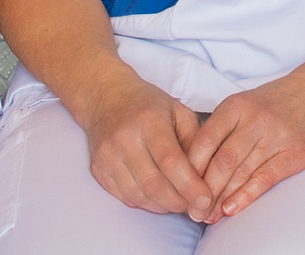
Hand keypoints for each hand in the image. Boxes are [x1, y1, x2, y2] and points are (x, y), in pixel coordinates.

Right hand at [81, 70, 217, 219]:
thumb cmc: (149, 105)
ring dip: (163, 206)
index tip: (206, 200)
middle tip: (195, 207)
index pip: (171, 162)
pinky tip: (158, 199)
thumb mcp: (179, 112)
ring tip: (179, 203)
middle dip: (179, 203)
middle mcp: (124, 139)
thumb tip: (205, 178)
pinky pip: (124, 197)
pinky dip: (145, 203)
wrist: (106, 97)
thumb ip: (195, 142)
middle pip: (154, 185)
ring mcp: (107, 156)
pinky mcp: (98, 170)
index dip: (190, 186)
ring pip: (138, 196)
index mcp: (149, 121)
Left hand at [188, 73, 304, 218]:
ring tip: (209, 216)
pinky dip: (246, 196)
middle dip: (204, 190)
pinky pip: (265, 178)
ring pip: (241, 172)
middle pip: (222, 161)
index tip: (180, 188)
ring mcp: (276, 136)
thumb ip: (219, 130)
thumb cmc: (272, 103)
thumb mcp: (242, 104)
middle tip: (193, 210)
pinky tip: (232, 208)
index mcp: (236, 106)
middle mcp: (255, 119)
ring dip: (221, 198)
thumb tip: (192, 167)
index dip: (190, 169)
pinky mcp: (295, 153)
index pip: (204, 141)